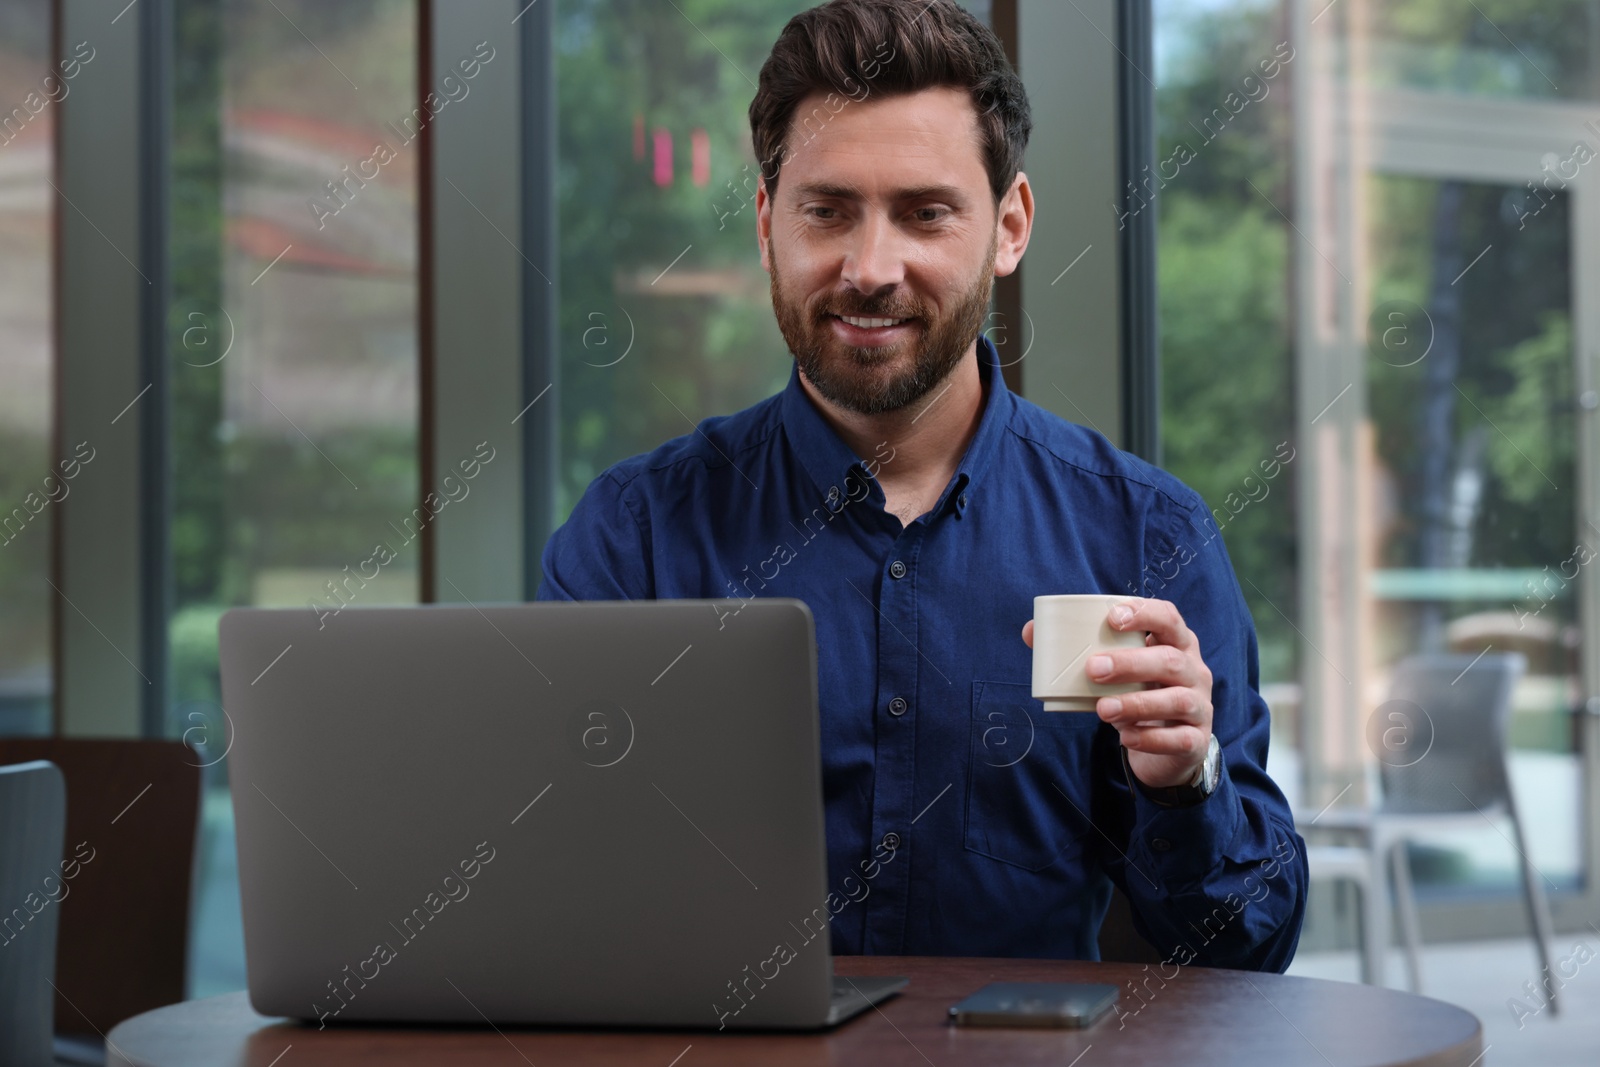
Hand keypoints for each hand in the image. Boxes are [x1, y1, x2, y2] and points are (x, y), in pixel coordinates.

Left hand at [1021, 598, 1212, 788]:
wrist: (1168, 747)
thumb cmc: (1139, 694)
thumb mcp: (1117, 672)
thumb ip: (1081, 652)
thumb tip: (1031, 632)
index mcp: (1175, 643)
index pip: (1169, 617)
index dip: (1145, 613)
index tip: (1113, 618)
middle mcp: (1194, 670)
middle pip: (1170, 660)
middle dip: (1131, 663)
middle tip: (1092, 669)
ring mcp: (1200, 705)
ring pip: (1176, 700)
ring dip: (1136, 703)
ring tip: (1102, 709)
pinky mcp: (1195, 739)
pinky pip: (1178, 739)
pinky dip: (1150, 738)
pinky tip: (1125, 737)